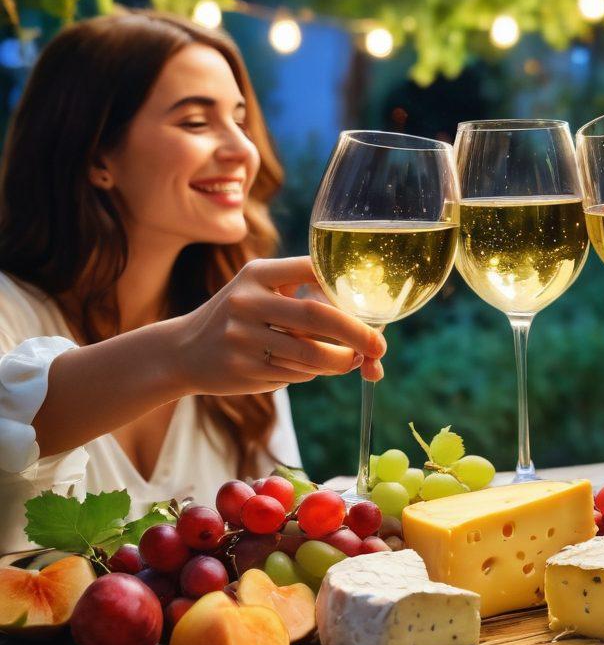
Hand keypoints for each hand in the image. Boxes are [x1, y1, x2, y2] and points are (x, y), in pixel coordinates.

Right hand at [172, 257, 386, 394]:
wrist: (183, 351)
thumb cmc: (240, 317)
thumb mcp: (260, 290)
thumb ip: (302, 293)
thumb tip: (364, 321)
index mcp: (258, 273)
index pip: (312, 270)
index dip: (346, 286)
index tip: (372, 304)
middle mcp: (247, 301)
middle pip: (317, 315)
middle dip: (356, 332)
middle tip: (380, 345)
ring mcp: (242, 337)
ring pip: (309, 353)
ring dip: (340, 361)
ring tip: (353, 361)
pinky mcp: (242, 369)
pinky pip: (294, 374)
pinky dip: (313, 373)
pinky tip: (314, 368)